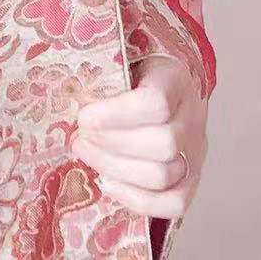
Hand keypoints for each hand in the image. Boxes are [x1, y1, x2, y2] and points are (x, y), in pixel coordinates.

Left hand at [70, 56, 208, 219]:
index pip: (156, 103)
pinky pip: (174, 204)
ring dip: (115, 168)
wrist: (165, 86)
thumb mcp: (121, 56)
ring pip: (164, 175)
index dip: (116, 115)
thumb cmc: (133, 69)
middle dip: (110, 145)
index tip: (83, 117)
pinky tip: (107, 182)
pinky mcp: (191, 180)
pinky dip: (137, 199)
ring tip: (86, 153)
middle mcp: (192, 117)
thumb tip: (65, 88)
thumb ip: (102, 68)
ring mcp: (195, 152)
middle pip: (162, 144)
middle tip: (78, 137)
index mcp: (175, 79)